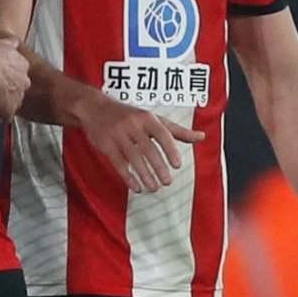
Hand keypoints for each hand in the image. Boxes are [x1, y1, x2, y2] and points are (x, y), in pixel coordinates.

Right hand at [0, 40, 29, 121]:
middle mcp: (23, 80)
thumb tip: (10, 41)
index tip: (0, 77)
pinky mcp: (8, 109)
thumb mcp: (2, 42)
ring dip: (1, 102)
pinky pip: (3, 115)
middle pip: (18, 88)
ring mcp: (17, 95)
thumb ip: (9, 44)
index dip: (9, 76)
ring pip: (11, 102)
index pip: (19, 73)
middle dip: (7, 90)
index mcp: (22, 64)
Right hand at [78, 94, 204, 193]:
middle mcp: (132, 125)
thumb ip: (177, 130)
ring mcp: (117, 135)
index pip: (162, 134)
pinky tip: (136, 187)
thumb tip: (202, 137)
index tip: (177, 165)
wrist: (95, 108)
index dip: (170, 150)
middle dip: (158, 167)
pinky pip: (118, 164)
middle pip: (148, 149)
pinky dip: (128, 177)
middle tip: (167, 182)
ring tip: (154, 188)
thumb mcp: (153, 119)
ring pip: (133, 158)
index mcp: (147, 118)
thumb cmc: (130, 115)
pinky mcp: (105, 145)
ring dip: (144, 175)